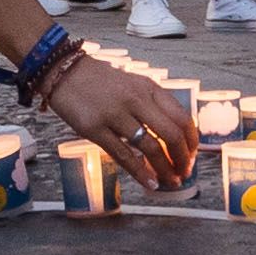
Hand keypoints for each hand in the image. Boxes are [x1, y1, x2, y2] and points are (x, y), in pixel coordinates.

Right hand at [47, 57, 196, 189]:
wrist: (64, 71)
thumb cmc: (100, 81)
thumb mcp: (133, 83)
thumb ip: (152, 104)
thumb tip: (174, 133)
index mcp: (148, 88)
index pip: (182, 117)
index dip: (191, 141)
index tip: (192, 155)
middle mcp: (135, 100)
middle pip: (172, 134)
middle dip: (183, 159)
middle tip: (184, 172)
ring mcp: (115, 115)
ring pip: (151, 148)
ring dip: (165, 169)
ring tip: (170, 181)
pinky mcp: (95, 129)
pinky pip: (124, 156)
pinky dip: (141, 173)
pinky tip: (150, 183)